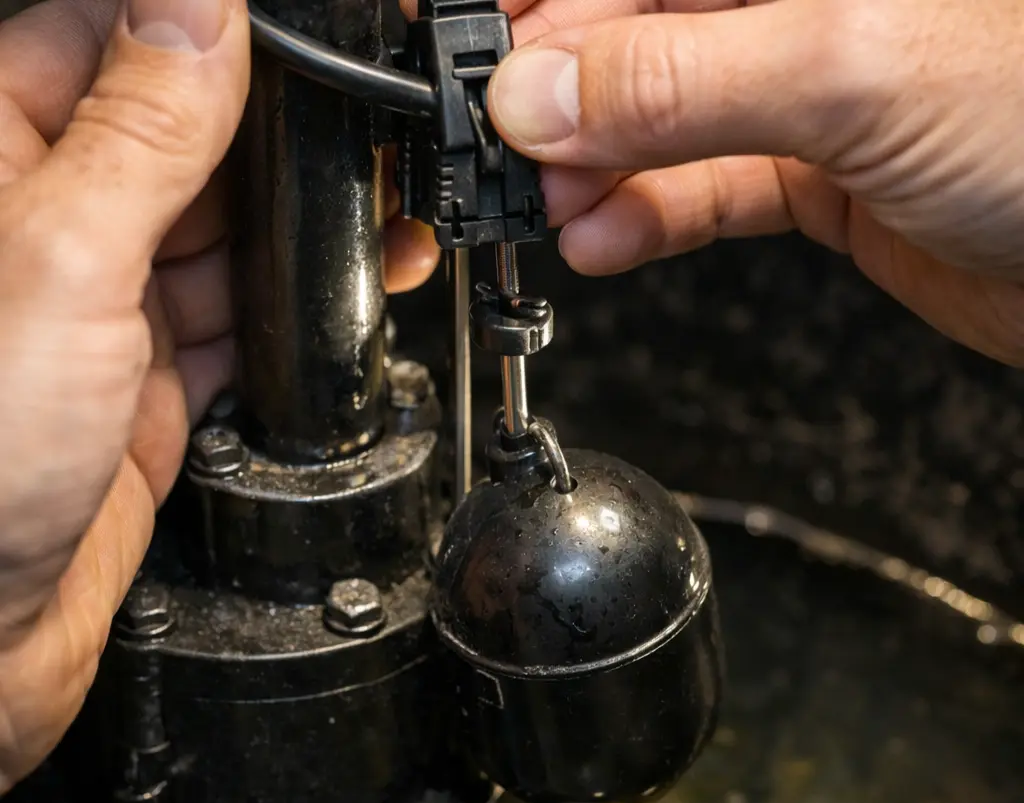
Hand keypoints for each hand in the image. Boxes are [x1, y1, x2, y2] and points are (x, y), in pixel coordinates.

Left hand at [0, 0, 436, 792]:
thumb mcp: (59, 265)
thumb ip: (140, 136)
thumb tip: (201, 11)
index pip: (110, 41)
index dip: (208, 35)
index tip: (301, 37)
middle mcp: (47, 229)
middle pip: (182, 141)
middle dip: (276, 141)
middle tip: (363, 138)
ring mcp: (103, 311)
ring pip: (222, 237)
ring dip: (298, 232)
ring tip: (378, 216)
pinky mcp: (149, 384)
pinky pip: (236, 326)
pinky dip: (292, 315)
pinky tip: (341, 300)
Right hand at [459, 0, 1023, 366]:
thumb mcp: (850, 68)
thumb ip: (680, 82)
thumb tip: (541, 93)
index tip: (454, 30)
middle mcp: (794, 2)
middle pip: (629, 30)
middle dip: (552, 91)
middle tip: (494, 146)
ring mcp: (799, 86)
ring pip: (654, 118)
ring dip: (587, 168)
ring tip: (545, 208)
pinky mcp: (810, 170)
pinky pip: (698, 188)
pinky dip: (642, 218)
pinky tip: (600, 238)